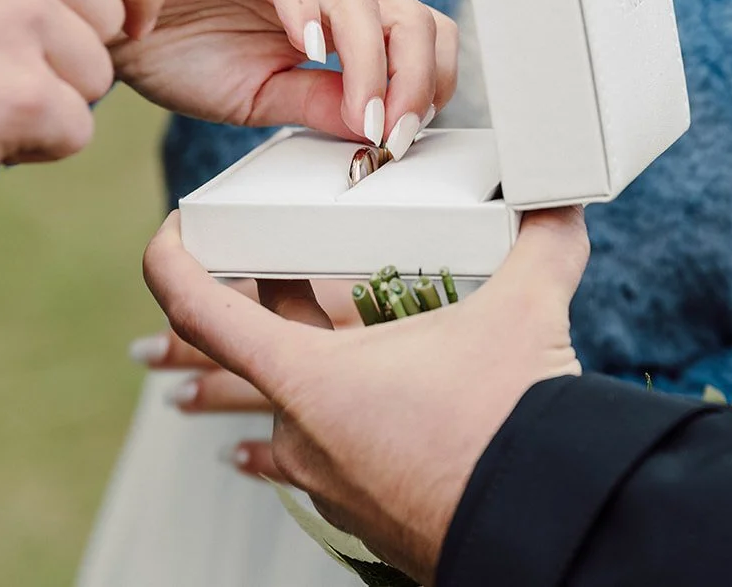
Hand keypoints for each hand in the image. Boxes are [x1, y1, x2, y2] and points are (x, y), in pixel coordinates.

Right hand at [111, 0, 457, 149]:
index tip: (401, 138)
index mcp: (336, 6)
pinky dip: (305, 8)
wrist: (101, 29)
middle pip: (403, 9)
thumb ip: (319, 105)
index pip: (416, 29)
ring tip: (360, 113)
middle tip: (390, 133)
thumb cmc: (175, 54)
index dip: (425, 83)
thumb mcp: (261, 97)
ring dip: (368, 60)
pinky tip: (308, 49)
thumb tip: (377, 129)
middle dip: (409, 78)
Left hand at [142, 207, 589, 582]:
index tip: (174, 232)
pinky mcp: (363, 515)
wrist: (543, 528)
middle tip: (266, 264)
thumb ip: (540, 244)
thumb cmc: (508, 429)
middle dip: (257, 303)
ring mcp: (328, 481)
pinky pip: (320, 462)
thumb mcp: (524, 312)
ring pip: (284, 414)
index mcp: (307, 375)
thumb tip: (560, 204)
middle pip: (247, 355)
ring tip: (289, 352)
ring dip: (285, 376)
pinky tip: (334, 431)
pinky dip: (325, 433)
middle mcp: (302, 432)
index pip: (198, 309)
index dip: (170, 261)